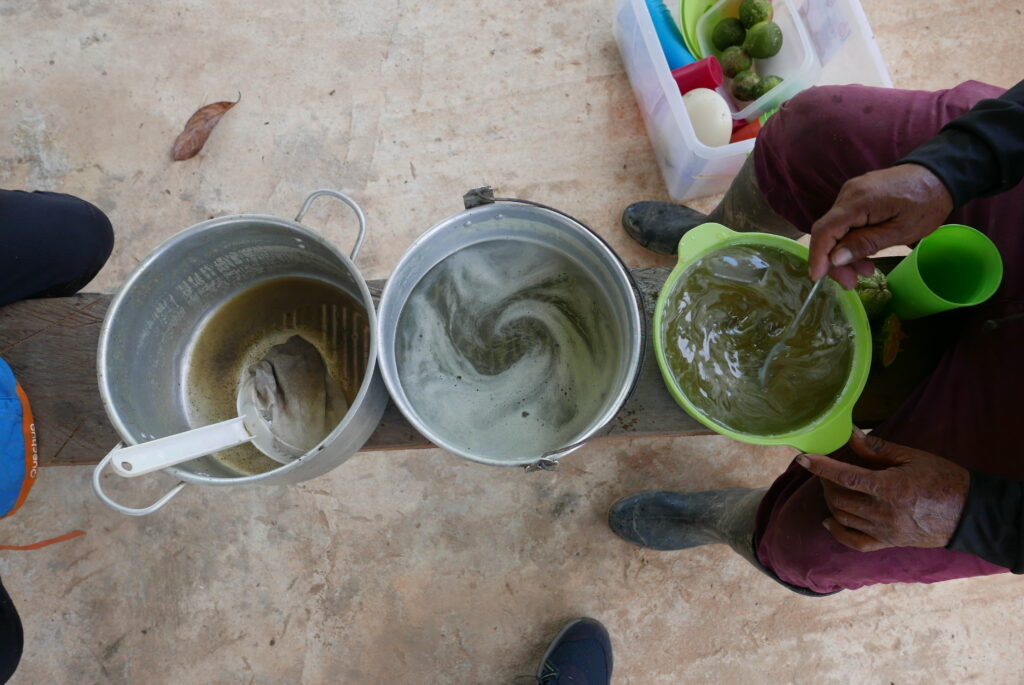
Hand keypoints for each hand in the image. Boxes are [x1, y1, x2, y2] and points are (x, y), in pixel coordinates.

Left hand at [795, 429, 968, 551]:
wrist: (971, 513)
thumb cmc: (944, 479)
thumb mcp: (913, 457)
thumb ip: (878, 449)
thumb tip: (852, 437)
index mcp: (890, 489)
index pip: (845, 478)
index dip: (821, 467)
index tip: (803, 459)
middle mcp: (884, 513)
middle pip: (839, 498)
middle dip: (825, 482)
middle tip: (825, 469)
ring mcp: (886, 531)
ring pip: (843, 518)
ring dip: (831, 501)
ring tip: (831, 486)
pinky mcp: (890, 542)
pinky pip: (856, 542)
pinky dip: (838, 532)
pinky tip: (829, 520)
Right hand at [808, 164, 952, 288]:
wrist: (940, 174)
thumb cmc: (927, 203)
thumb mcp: (901, 231)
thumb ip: (866, 243)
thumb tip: (835, 258)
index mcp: (859, 201)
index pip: (825, 230)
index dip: (817, 255)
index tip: (816, 278)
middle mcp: (848, 194)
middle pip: (828, 232)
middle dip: (834, 260)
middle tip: (850, 283)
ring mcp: (851, 193)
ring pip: (836, 229)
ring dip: (844, 253)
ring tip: (865, 271)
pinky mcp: (857, 196)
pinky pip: (846, 222)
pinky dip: (851, 240)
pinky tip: (865, 254)